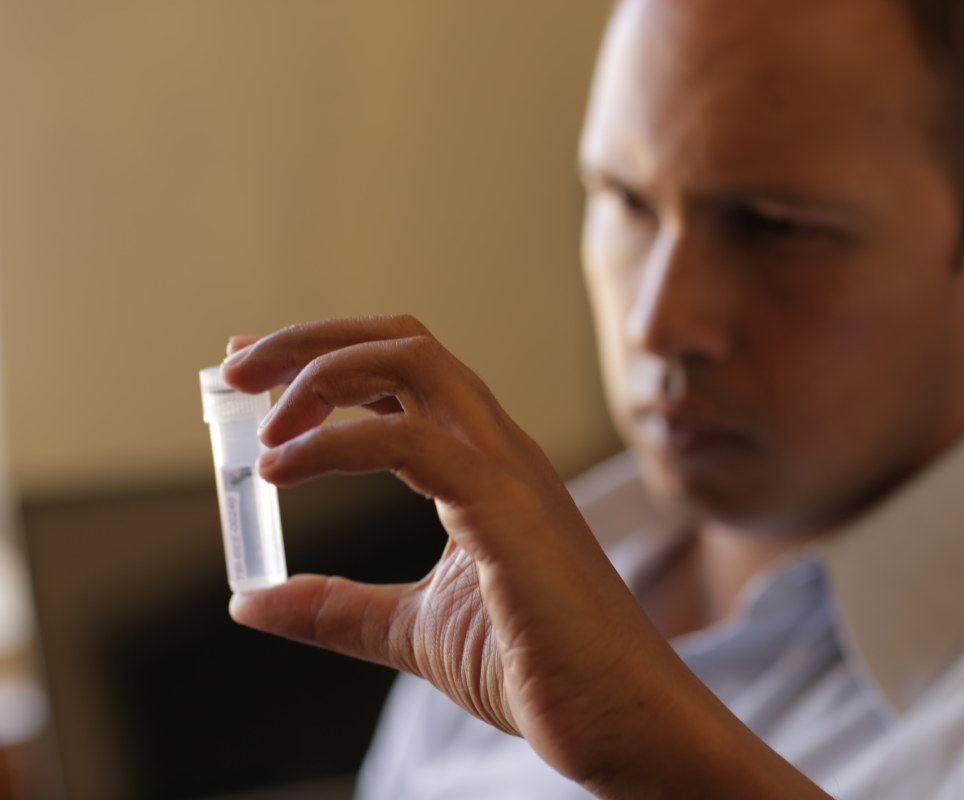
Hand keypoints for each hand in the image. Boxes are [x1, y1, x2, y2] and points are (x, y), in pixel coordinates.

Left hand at [220, 315, 827, 798]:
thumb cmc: (540, 668)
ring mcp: (509, 470)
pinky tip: (283, 469)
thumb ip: (336, 608)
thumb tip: (250, 600)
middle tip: (234, 369)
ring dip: (320, 373)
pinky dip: (336, 442)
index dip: (324, 360)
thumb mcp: (411, 630)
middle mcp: (499, 449)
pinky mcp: (507, 509)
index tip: (252, 374)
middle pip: (404, 344)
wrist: (621, 718)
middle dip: (311, 341)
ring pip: (413, 363)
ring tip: (258, 418)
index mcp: (484, 466)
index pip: (402, 374)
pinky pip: (412, 440)